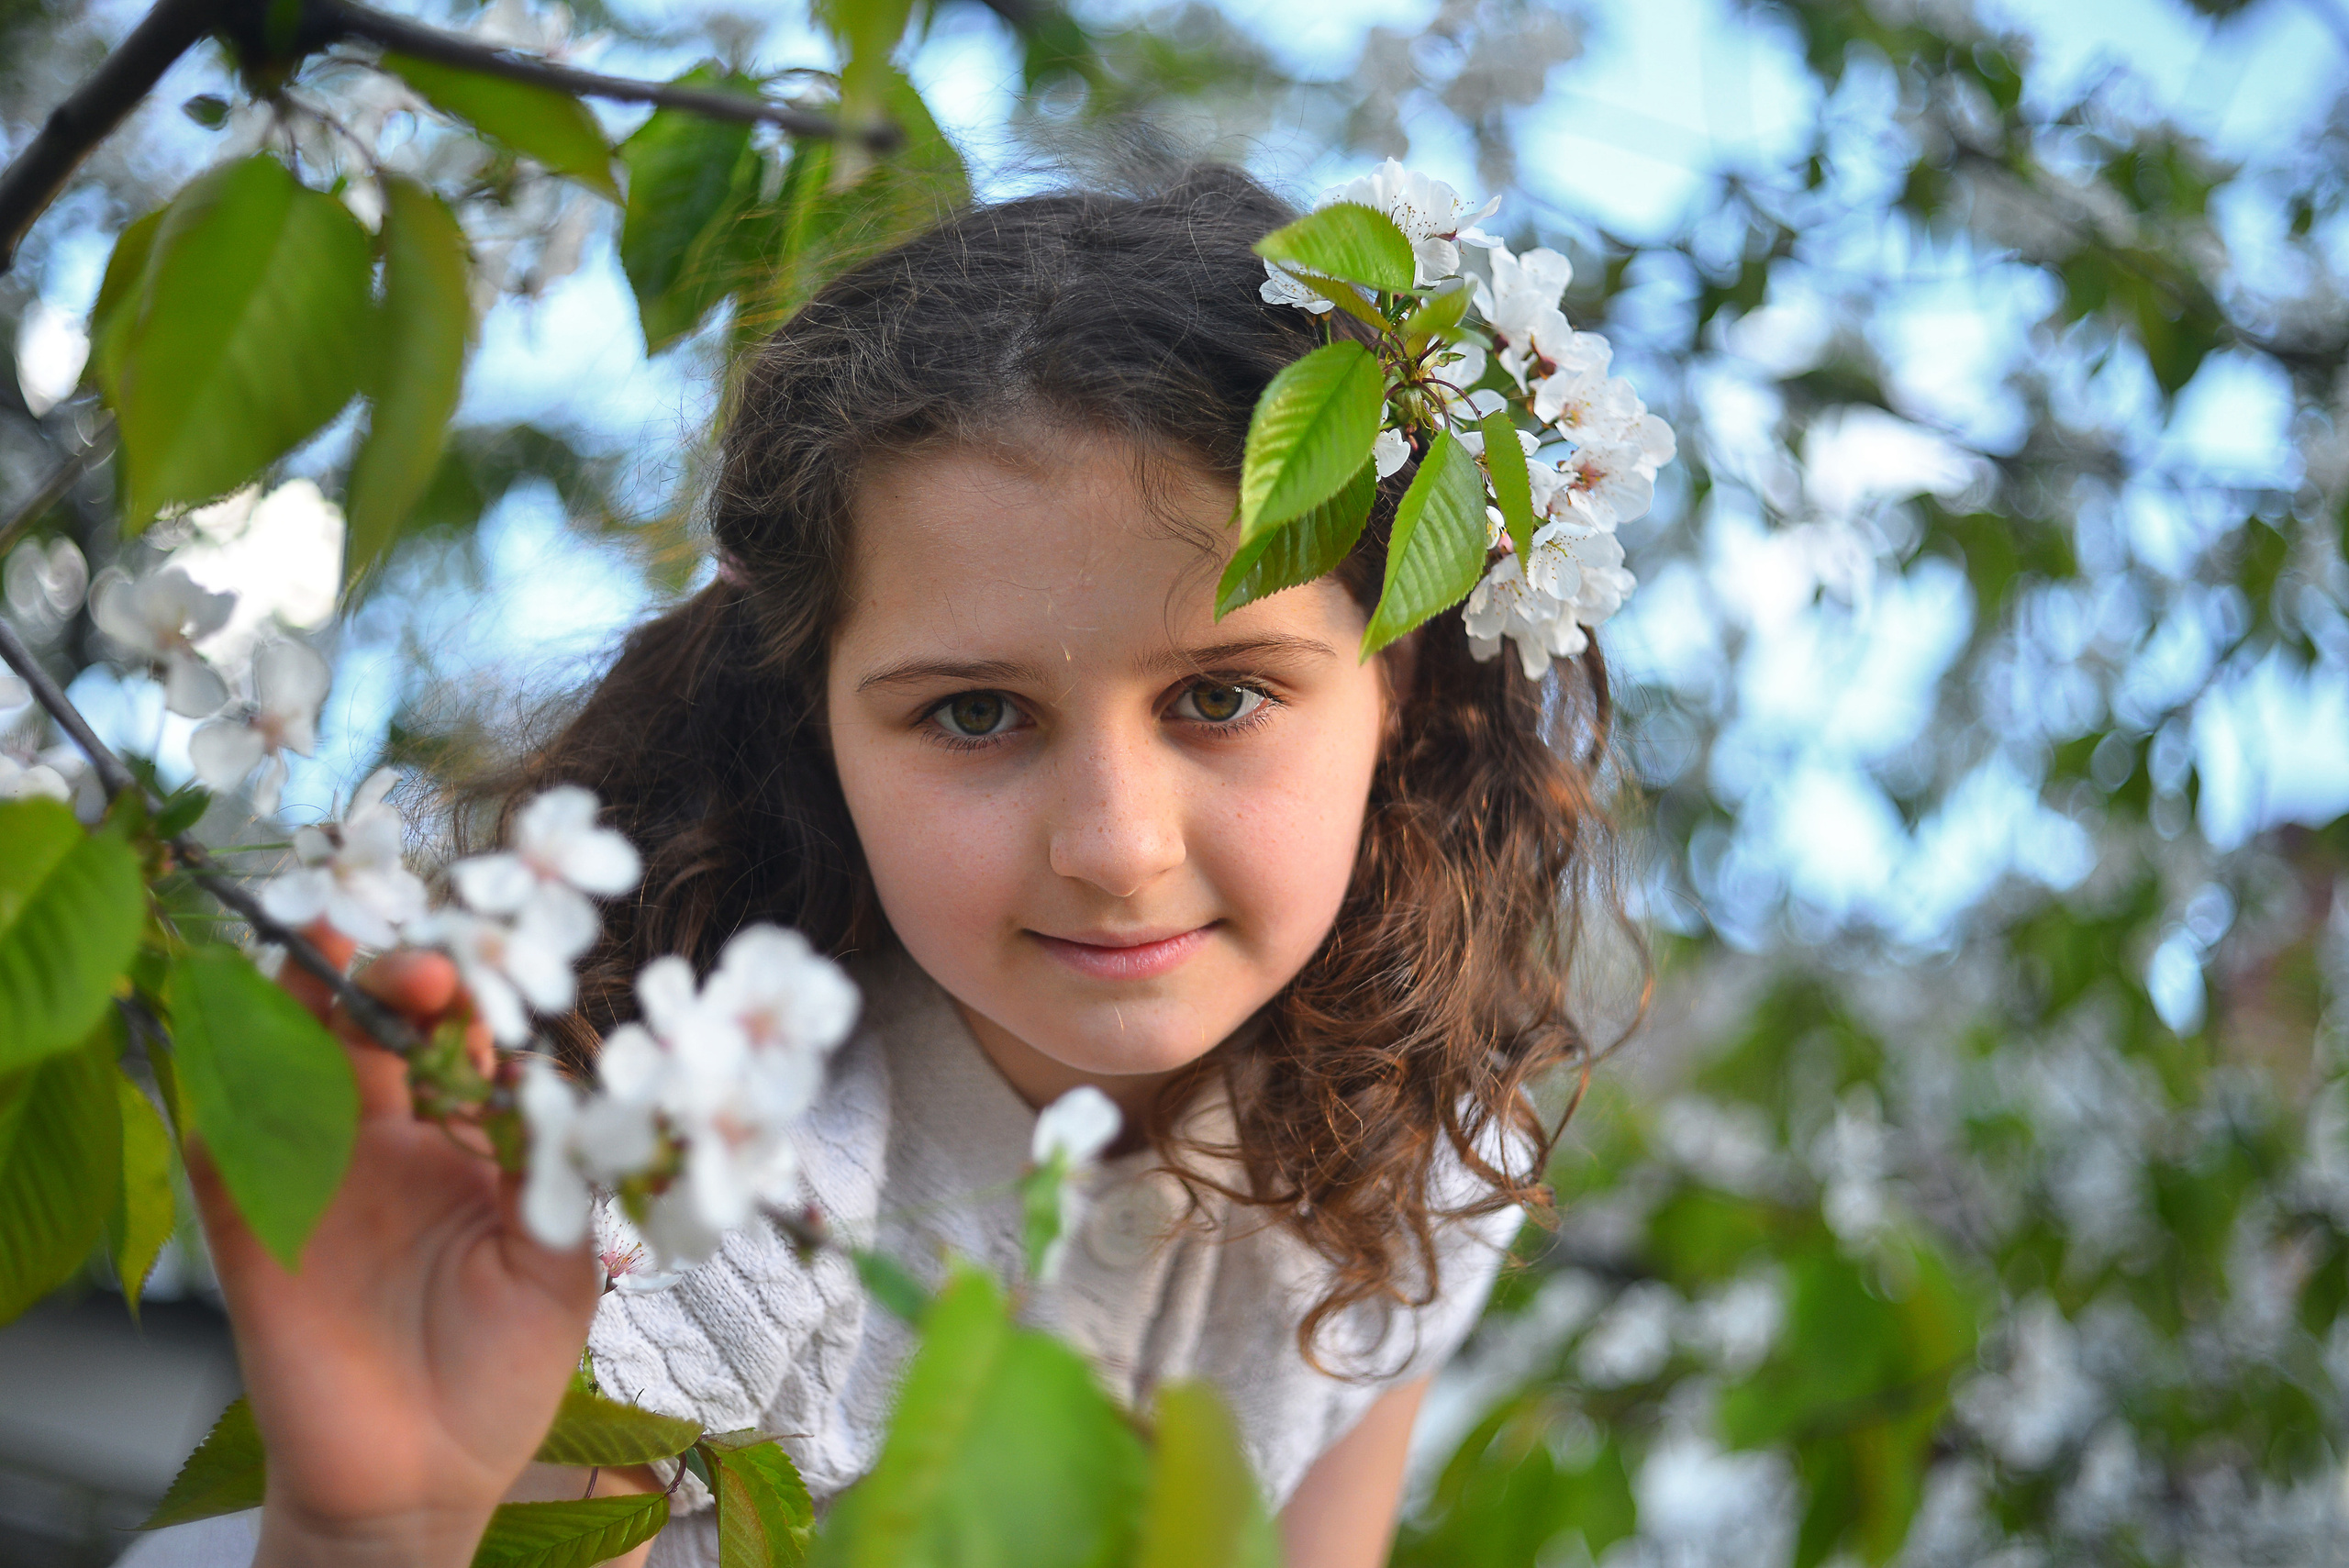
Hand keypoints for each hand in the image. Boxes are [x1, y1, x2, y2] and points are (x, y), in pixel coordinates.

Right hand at [187, 923, 601, 1567]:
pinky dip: (230, 1089)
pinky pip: (223, 1143)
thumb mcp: (561, 1270)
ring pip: (289, 1059)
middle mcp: (383, 1144)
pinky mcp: (248, 1226)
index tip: (490, 983)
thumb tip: (559, 1087)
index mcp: (463, 1144)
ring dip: (303, 1000)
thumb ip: (557, 1180)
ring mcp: (312, 1177)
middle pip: (368, 1026)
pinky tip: (257, 1055)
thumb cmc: (502, 1373)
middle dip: (390, 978)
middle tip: (423, 972)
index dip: (471, 1001)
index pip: (458, 1042)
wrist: (421, 1480)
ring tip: (332, 950)